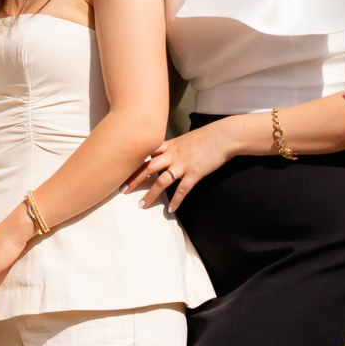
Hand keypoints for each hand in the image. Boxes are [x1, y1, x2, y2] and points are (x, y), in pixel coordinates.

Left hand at [125, 119, 240, 213]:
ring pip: (162, 181)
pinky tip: (171, 209)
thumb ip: (172, 148)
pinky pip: (183, 189)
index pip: (146, 154)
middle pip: (148, 168)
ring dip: (151, 194)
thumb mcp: (184, 139)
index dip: (133, 164)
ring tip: (142, 205)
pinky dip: (176, 200)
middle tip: (122, 190)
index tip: (121, 171)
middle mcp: (173, 155)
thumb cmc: (206, 137)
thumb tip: (163, 154)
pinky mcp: (195, 173)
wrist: (223, 136)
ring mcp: (183, 164)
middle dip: (134, 179)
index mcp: (169, 146)